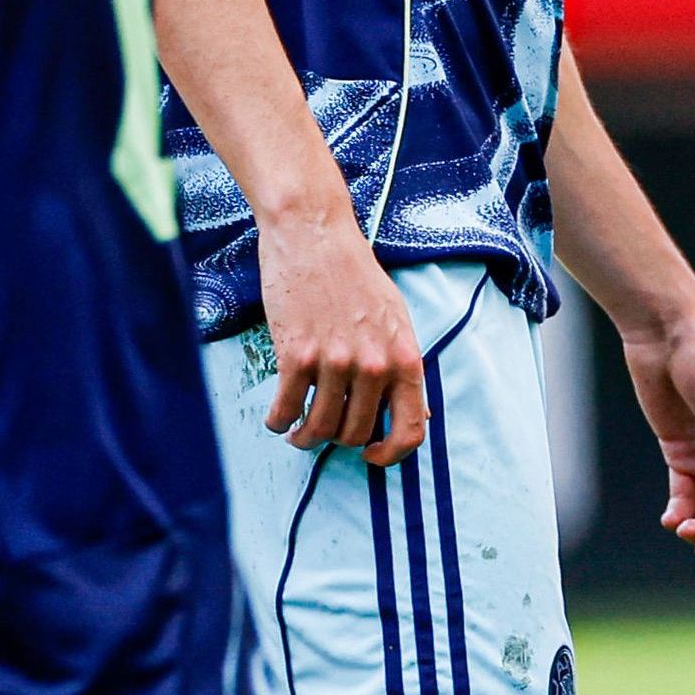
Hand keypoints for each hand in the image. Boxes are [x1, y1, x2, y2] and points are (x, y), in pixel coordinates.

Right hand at [256, 206, 428, 464]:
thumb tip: (417, 413)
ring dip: (305, 437)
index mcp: (405, 357)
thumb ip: (402, 365)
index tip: (374, 457)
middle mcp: (375, 364)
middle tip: (324, 430)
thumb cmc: (355, 276)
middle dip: (338, 440)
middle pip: (357, 434)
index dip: (393, 454)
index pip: (412, 427)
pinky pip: (286, 410)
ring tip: (298, 431)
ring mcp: (336, 361)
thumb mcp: (396, 319)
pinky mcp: (296, 355)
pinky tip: (277, 417)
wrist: (315, 237)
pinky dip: (278, 421)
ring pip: (320, 428)